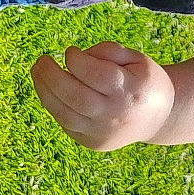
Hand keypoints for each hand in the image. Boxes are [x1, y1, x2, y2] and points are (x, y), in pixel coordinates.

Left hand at [29, 41, 175, 151]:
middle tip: (42, 60)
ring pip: (65, 115)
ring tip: (37, 71)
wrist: (157, 119)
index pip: (98, 75)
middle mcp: (117, 115)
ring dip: (45, 92)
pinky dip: (53, 105)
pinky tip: (48, 89)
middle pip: (77, 97)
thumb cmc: (142, 81)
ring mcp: (104, 133)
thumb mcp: (136, 58)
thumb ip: (109, 51)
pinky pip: (66, 124)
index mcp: (133, 90)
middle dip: (52, 76)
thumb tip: (78, 57)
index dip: (78, 61)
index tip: (70, 51)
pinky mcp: (93, 143)